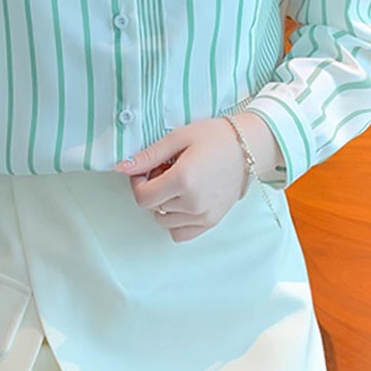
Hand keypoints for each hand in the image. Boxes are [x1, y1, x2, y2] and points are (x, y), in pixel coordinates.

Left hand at [112, 117, 247, 242]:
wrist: (249, 147)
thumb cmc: (215, 137)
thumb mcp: (178, 138)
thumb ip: (148, 156)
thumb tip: (121, 167)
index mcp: (183, 180)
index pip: (143, 197)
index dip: (137, 184)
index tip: (144, 171)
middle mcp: (193, 203)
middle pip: (152, 208)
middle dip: (152, 189)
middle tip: (165, 170)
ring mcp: (204, 216)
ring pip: (164, 221)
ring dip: (163, 205)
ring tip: (177, 183)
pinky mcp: (212, 222)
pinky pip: (181, 234)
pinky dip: (176, 220)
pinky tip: (183, 200)